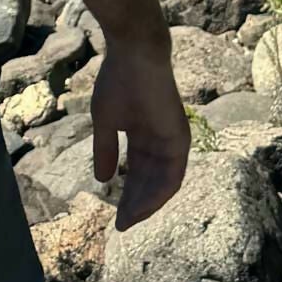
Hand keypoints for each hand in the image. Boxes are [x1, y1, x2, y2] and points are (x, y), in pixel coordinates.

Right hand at [90, 35, 191, 228]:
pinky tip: (140, 207)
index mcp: (144, 136)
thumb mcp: (106, 123)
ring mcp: (172, 141)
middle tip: (120, 225)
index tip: (114, 214)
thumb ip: (105, 150)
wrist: (133, 56)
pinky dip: (157, 194)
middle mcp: (161, 141)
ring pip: (163, 184)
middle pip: (150, 182)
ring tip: (128, 221)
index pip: (137, 173)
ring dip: (146, 204)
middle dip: (135, 204)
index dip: (126, 194)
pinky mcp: (179, 139)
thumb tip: (102, 180)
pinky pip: (172, 176)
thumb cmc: (118, 82)